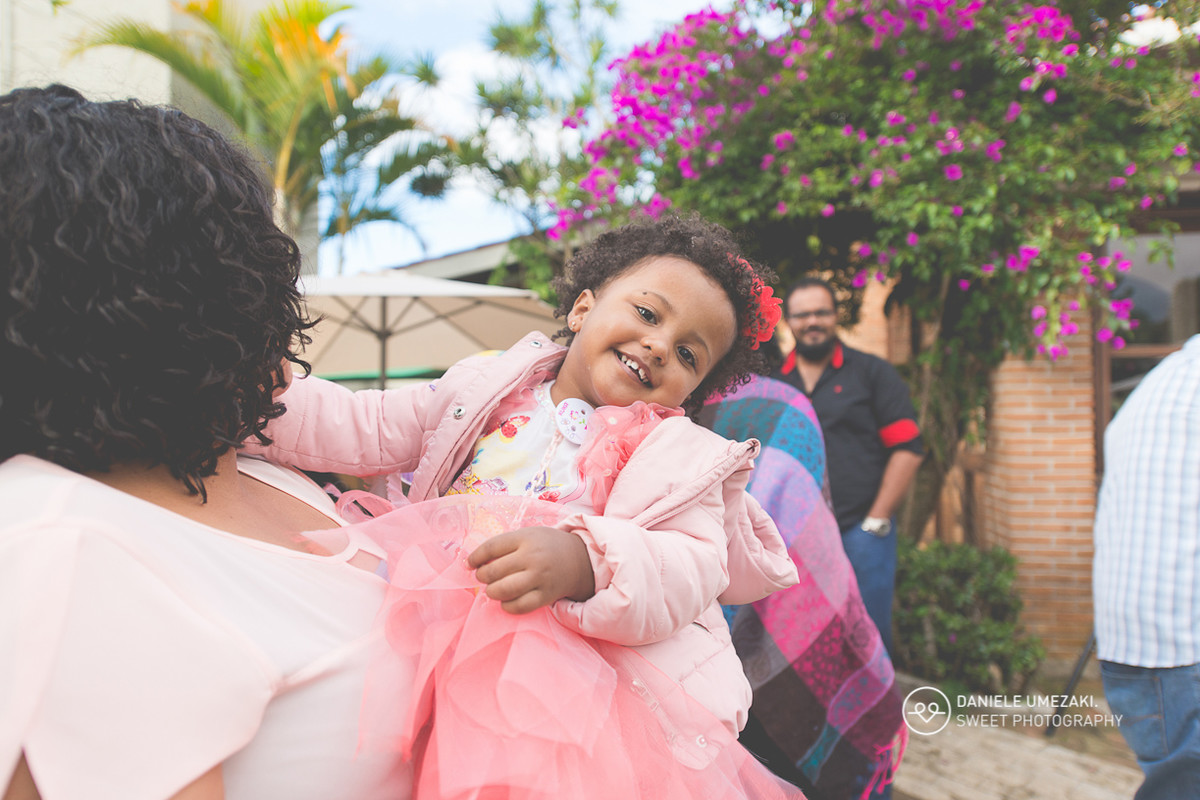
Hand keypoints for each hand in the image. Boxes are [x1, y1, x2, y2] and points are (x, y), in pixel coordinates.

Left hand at [466, 526, 595, 614]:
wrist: (579, 560)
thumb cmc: (546, 546)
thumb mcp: (528, 535)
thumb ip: (504, 546)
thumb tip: (474, 563)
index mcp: (526, 538)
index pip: (491, 547)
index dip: (475, 557)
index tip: (469, 563)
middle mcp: (532, 557)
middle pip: (494, 570)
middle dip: (482, 576)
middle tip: (483, 577)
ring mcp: (540, 578)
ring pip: (504, 590)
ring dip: (492, 591)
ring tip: (493, 589)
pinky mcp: (545, 596)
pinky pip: (519, 606)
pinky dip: (507, 606)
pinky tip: (506, 600)